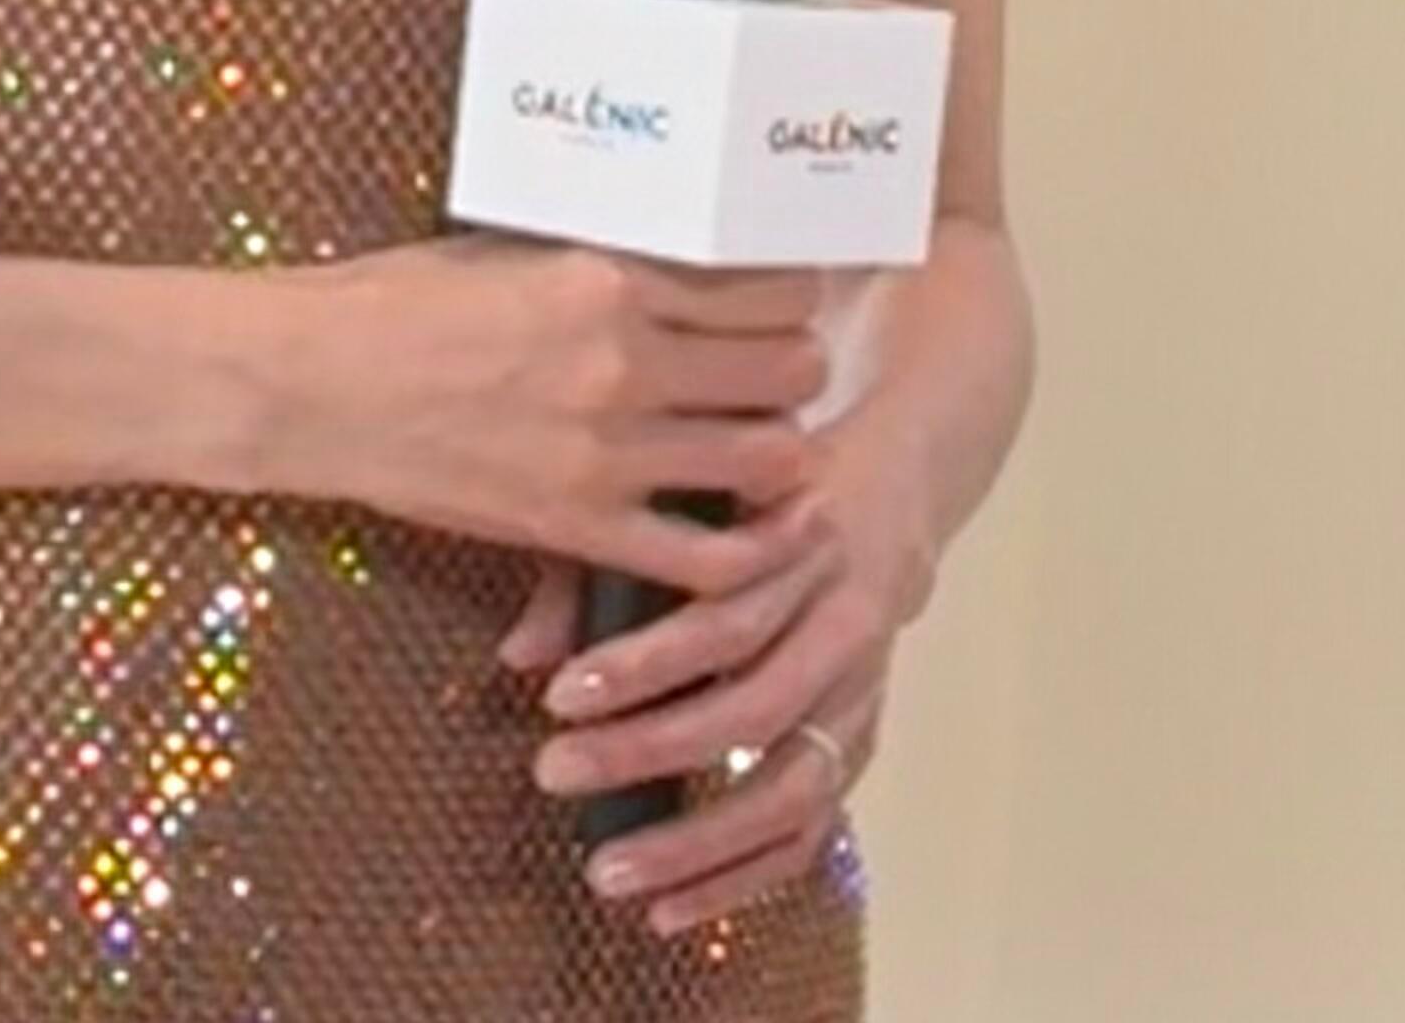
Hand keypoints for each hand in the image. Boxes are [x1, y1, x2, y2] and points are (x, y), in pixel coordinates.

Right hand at [307, 238, 829, 598]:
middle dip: (795, 371)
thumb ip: (603, 258)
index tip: (785, 303)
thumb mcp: (514, 247)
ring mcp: (606, 449)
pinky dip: (740, 554)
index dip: (793, 297)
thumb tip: (675, 255)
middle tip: (777, 375)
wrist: (317, 382)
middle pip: (787, 369)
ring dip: (778, 452)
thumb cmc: (401, 301)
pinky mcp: (577, 524)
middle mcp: (624, 359)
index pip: (766, 288)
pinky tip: (738, 535)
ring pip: (767, 459)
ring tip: (759, 447)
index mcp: (610, 277)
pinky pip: (702, 559)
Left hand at [496, 420, 930, 938]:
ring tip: (607, 873)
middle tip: (553, 771)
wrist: (885, 497)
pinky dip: (738, 882)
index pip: (723, 619)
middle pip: (752, 709)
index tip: (559, 693)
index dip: (644, 663)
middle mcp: (843, 629)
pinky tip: (667, 910)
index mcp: (802, 552)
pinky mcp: (856, 749)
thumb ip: (603, 559)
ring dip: (696, 845)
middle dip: (647, 751)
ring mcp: (859, 698)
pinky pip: (805, 835)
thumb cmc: (759, 494)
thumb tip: (519, 654)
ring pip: (789, 791)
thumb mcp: (688, 494)